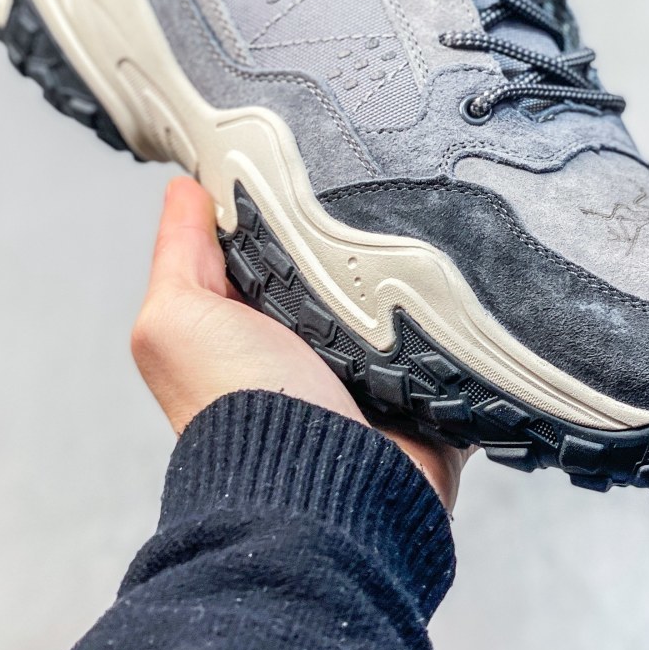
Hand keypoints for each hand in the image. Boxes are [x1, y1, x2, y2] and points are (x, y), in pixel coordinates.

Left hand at [131, 177, 470, 510]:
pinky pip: (454, 348)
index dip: (280, 203)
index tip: (306, 154)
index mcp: (248, 326)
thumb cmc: (239, 409)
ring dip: (415, 276)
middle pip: (339, 268)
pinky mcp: (423, 399)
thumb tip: (184, 188)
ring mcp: (369, 375)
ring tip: (432, 229)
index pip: (267, 244)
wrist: (319, 495)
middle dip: (357, 234)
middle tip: (379, 185)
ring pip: (400, 302)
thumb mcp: (177, 321)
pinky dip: (462, 326)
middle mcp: (307, 349)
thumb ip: (178, 254)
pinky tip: (471, 287)